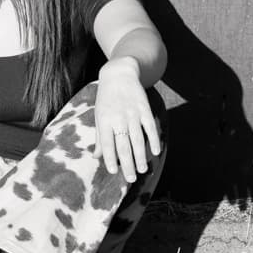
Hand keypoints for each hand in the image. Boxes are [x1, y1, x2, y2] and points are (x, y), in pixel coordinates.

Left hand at [96, 58, 161, 182]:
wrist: (119, 74)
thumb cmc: (106, 99)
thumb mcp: (99, 116)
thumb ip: (100, 137)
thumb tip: (96, 157)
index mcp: (104, 120)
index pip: (106, 143)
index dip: (109, 158)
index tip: (113, 171)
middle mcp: (118, 118)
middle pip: (123, 145)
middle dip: (127, 164)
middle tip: (130, 178)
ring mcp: (132, 113)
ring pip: (138, 139)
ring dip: (141, 156)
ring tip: (142, 170)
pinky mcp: (144, 109)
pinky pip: (150, 127)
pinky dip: (154, 139)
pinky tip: (156, 151)